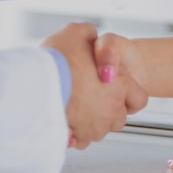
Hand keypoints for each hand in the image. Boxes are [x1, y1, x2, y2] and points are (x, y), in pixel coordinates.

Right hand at [42, 23, 147, 148]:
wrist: (34, 83)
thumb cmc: (57, 60)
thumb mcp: (76, 31)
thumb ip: (89, 34)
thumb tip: (90, 35)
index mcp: (118, 84)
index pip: (139, 99)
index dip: (129, 95)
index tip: (118, 92)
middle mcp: (110, 108)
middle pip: (119, 118)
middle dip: (108, 111)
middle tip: (92, 99)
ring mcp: (94, 126)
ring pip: (99, 131)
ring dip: (90, 123)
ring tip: (75, 108)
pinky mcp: (76, 137)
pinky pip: (79, 140)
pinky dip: (74, 133)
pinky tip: (65, 119)